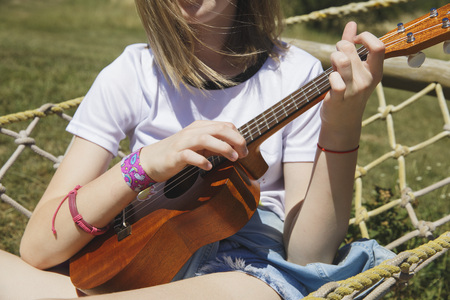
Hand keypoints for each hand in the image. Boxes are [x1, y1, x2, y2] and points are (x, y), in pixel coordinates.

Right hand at [140, 120, 247, 181]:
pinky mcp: (175, 156)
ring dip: (223, 147)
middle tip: (244, 154)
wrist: (151, 161)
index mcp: (199, 127)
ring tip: (233, 158)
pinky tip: (209, 167)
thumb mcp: (198, 146)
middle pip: (218, 129)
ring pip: (205, 139)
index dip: (238, 136)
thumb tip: (235, 148)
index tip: (245, 150)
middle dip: (235, 140)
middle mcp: (192, 132)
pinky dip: (201, 160)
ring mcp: (183, 143)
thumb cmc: (178, 153)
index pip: (224, 125)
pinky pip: (189, 155)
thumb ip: (214, 144)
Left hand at [320, 22, 384, 147]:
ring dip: (333, 58)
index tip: (355, 40)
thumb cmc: (347, 92)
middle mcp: (367, 81)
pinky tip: (329, 81)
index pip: (378, 47)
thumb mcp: (354, 71)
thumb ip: (352, 46)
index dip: (365, 37)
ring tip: (332, 66)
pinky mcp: (339, 98)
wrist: (342, 123)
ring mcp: (354, 90)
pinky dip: (329, 76)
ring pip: (342, 61)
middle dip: (339, 47)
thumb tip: (352, 24)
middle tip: (336, 56)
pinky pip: (334, 79)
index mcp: (375, 73)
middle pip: (350, 50)